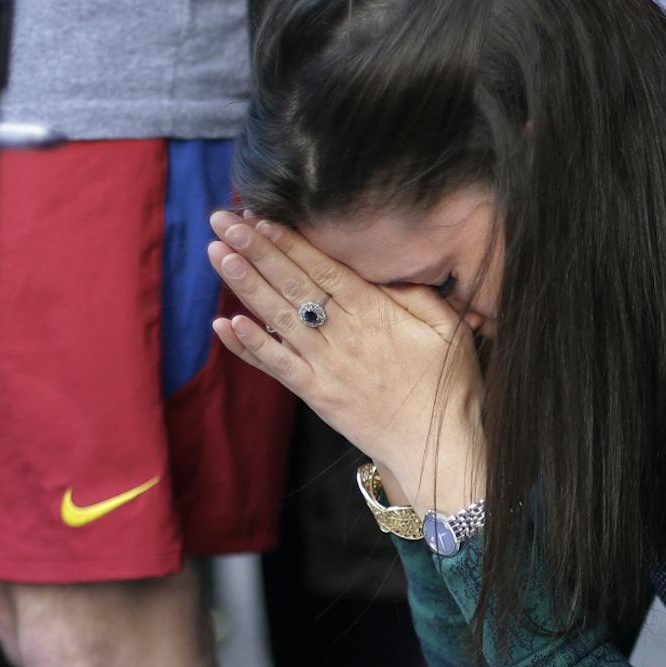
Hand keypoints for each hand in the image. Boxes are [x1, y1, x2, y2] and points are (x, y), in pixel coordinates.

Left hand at [207, 210, 485, 509]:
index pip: (324, 269)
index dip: (290, 242)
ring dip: (244, 286)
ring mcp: (325, 366)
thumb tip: (388, 267)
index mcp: (375, 313)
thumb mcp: (448, 328)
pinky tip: (225, 323)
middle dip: (255, 250)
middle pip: (292, 285)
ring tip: (217, 254)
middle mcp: (343, 335)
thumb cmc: (448, 387)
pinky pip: (276, 366)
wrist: (438, 449)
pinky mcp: (316, 394)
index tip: (261, 217)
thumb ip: (416, 293)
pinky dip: (249, 346)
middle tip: (223, 221)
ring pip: (277, 319)